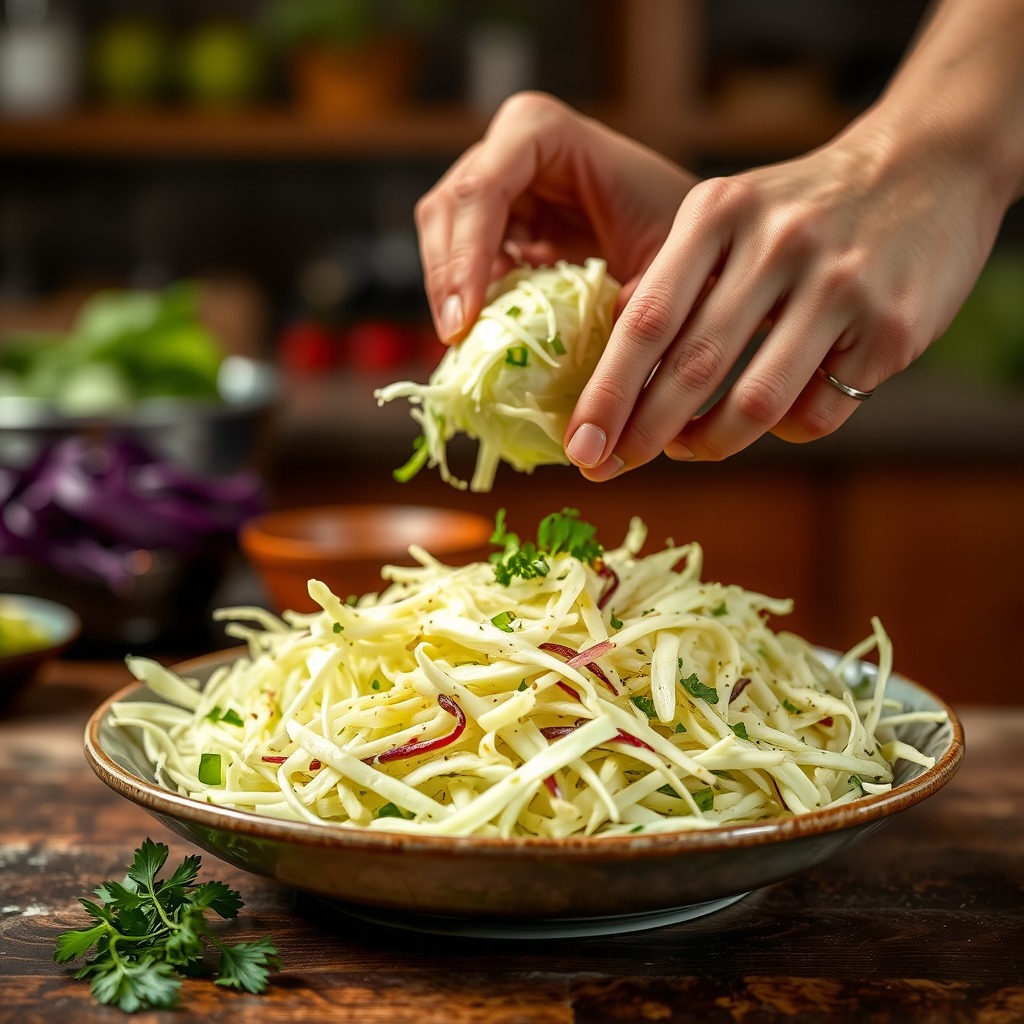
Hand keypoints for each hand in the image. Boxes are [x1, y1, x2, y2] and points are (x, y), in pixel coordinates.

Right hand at [415, 91, 696, 344]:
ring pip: (442, 238)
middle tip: (458, 339)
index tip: (467, 318)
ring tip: (471, 342)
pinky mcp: (499, 228)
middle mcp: (510, 150)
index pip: (483, 186)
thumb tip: (598, 358)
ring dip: (452, 292)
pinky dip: (470, 299)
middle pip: (447, 209)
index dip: (466, 253)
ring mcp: (499, 188)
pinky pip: (463, 264)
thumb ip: (630, 297)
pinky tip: (489, 332)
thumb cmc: (685, 230)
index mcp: (545, 132)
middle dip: (447, 277)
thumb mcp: (667, 261)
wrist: (695, 234)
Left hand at [563, 113, 1011, 478]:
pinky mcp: (889, 328)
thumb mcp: (727, 214)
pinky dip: (781, 431)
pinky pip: (815, 413)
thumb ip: (671, 278)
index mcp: (720, 212)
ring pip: (754, 405)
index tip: (579, 445)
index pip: (646, 320)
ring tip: (687, 447)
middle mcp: (779, 244)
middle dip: (642, 434)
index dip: (606, 393)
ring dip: (709, 443)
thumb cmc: (802, 209)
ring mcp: (839, 286)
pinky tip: (769, 419)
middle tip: (612, 467)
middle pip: (692, 369)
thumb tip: (605, 358)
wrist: (929, 167)